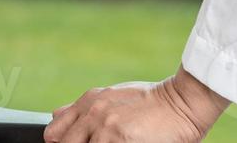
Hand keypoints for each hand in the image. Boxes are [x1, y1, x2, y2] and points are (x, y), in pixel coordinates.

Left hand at [44, 69, 227, 142]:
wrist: (182, 101)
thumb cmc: (150, 102)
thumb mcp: (112, 97)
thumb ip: (83, 109)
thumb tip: (55, 117)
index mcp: (88, 102)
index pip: (54, 134)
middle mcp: (92, 112)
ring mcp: (103, 126)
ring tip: (117, 142)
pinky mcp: (117, 138)